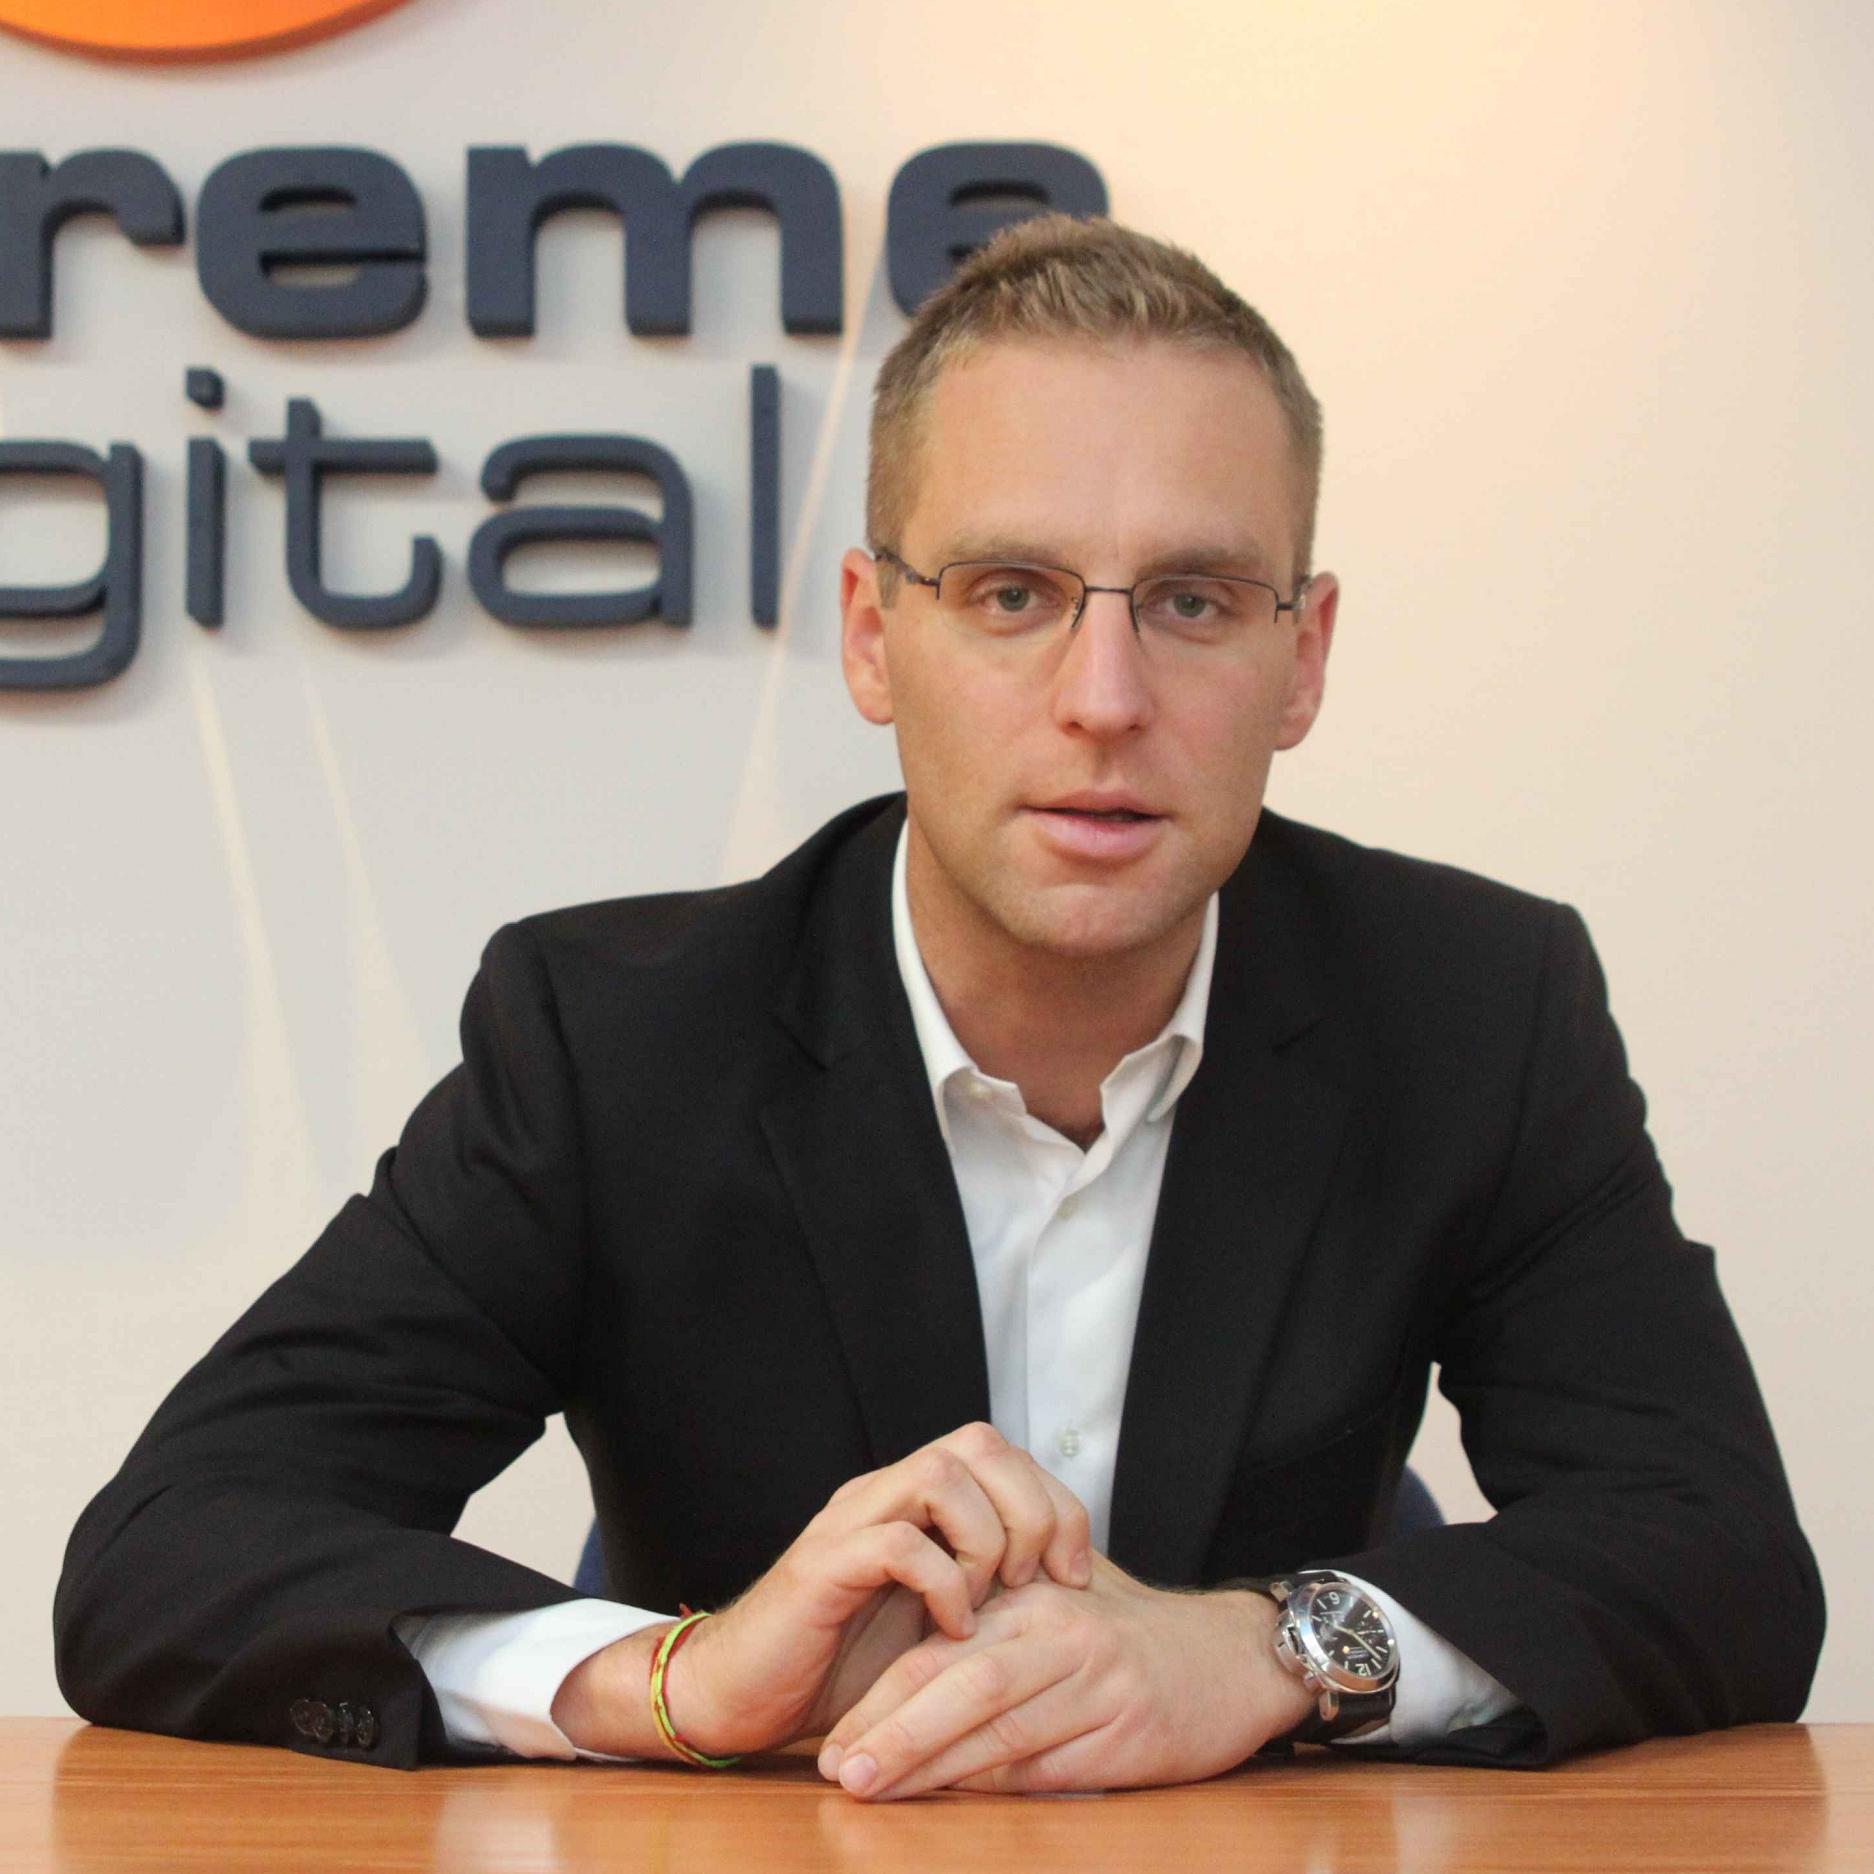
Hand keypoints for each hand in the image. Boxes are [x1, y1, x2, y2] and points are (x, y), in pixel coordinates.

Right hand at [551, 1422, 1092, 1758]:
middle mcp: (883, 1493)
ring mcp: (851, 1522)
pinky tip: (951, 1628)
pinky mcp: (822, 1566)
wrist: (742, 1696)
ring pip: (940, 1474)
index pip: (1000, 1452)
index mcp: (913, 1499)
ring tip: (990, 1603)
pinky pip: (899, 1542)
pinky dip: (942, 1582)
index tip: (1075, 1573)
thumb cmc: (844, 1667)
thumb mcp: (935, 1621)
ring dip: (987, 1540)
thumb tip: (1070, 1586)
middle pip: (978, 1442)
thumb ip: (985, 1588)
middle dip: (1030, 1508)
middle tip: (1040, 1580)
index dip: (1054, 1500)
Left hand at [814, 1553, 1315, 1798]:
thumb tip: (898, 1683)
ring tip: (873, 1788)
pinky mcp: (1124, 1735)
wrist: (1230, 1659)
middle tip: (839, 1768)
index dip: (881, 1693)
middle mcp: (1060, 1635)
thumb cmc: (1129, 1638)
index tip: (833, 1735)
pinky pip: (1045, 1767)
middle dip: (892, 1731)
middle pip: (960, 1683)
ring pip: (997, 1728)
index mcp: (1031, 1600)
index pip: (939, 1646)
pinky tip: (950, 1802)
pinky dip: (993, 1787)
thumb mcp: (1056, 1612)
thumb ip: (988, 1635)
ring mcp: (1095, 1685)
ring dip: (930, 1765)